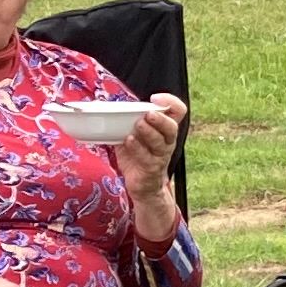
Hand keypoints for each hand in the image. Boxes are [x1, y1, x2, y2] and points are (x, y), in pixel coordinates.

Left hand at [115, 94, 186, 244]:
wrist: (143, 187)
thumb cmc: (138, 158)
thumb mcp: (135, 136)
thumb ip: (128, 123)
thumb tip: (108, 107)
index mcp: (164, 130)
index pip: (177, 111)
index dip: (170, 102)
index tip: (156, 98)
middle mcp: (167, 142)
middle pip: (172, 127)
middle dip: (160, 119)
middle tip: (148, 114)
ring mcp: (161, 157)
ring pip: (161, 142)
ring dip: (149, 132)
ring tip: (139, 124)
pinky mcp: (151, 170)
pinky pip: (147, 158)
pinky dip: (137, 148)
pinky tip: (129, 141)